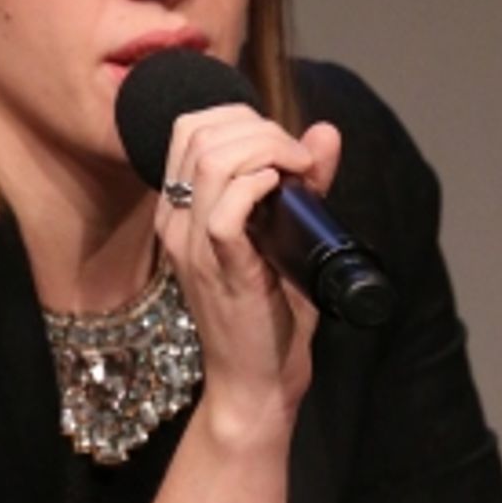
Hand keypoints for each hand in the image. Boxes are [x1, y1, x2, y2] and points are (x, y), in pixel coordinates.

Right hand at [155, 105, 341, 431]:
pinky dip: (260, 186)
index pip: (191, 128)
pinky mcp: (221, 270)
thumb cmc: (270, 316)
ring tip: (299, 172)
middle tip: (300, 160)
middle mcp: (176, 222)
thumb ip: (303, 185)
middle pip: (199, 131)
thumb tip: (325, 133)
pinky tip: (285, 192)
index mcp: (181, 210)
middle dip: (260, 127)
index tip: (286, 149)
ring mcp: (193, 246)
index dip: (242, 119)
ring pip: (213, 160)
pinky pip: (227, 210)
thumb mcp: (286, 237)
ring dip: (268, 150)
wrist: (255, 383)